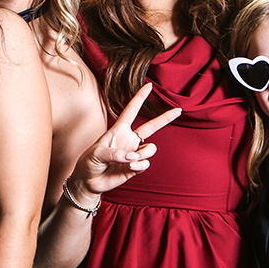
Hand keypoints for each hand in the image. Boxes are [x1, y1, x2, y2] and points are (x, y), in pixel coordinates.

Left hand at [66, 83, 180, 201]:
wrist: (89, 182)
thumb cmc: (89, 162)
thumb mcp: (97, 153)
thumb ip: (115, 153)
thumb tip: (134, 156)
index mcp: (119, 130)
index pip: (131, 110)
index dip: (140, 97)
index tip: (149, 85)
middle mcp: (129, 139)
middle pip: (151, 126)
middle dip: (165, 118)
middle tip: (178, 110)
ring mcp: (134, 153)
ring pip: (150, 148)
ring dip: (143, 153)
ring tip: (130, 160)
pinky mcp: (135, 167)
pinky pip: (145, 163)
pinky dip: (139, 164)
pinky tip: (130, 167)